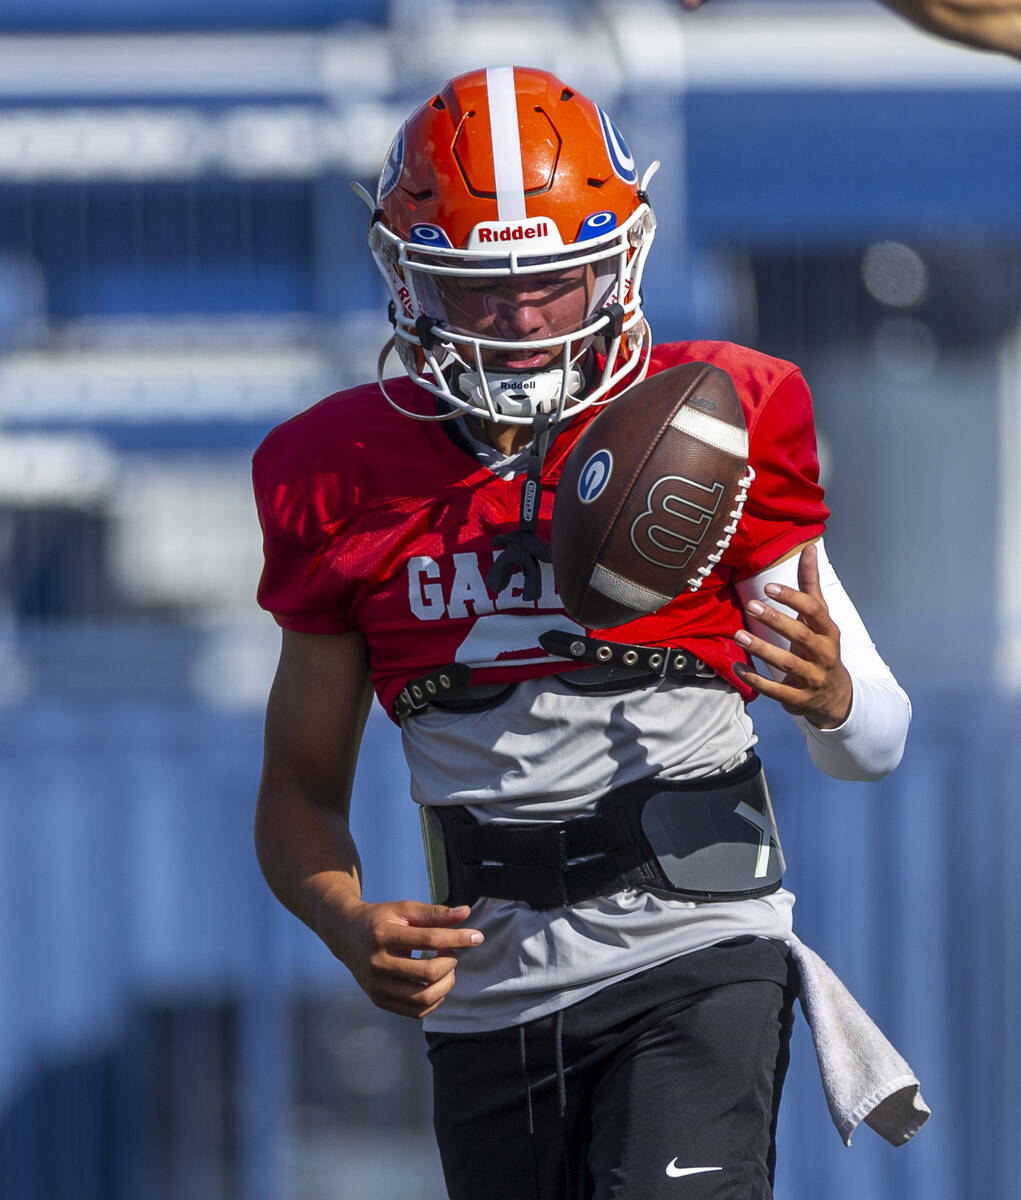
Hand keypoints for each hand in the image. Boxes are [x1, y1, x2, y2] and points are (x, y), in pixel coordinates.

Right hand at [328, 899, 483, 1019]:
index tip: (477, 937)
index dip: (457, 938)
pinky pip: (416, 1011)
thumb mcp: (404, 909)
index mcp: (383, 935)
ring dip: (445, 984)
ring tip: (446, 970)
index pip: (429, 940)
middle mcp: (377, 964)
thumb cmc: (381, 920)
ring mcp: (376, 986)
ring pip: (423, 997)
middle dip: (450, 962)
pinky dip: (434, 1000)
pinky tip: (436, 983)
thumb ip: (435, 913)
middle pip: (428, 971)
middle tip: (451, 953)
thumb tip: (466, 913)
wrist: (347, 936)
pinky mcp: (379, 1001)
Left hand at [733, 542, 852, 728]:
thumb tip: (810, 548)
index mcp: (828, 632)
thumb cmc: (821, 648)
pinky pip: (776, 689)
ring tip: (738, 635)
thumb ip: (811, 585)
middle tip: (750, 606)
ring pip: (787, 663)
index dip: (793, 599)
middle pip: (801, 636)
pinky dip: (756, 680)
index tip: (769, 587)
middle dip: (776, 621)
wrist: (836, 697)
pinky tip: (737, 668)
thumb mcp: (820, 619)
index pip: (815, 611)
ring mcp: (813, 678)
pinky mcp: (799, 699)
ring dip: (762, 649)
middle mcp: (824, 654)